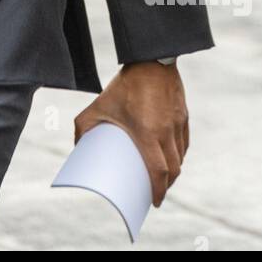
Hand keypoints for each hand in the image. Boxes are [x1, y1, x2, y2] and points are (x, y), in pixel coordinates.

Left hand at [74, 63, 189, 206]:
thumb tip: (77, 146)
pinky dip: (179, 155)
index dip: (158, 190)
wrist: (151, 59)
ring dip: (174, 172)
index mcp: (148, 133)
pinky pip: (184, 143)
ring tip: (163, 179)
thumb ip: (84, 125)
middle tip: (156, 194)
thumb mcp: (100, 104)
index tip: (155, 202)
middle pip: (174, 169)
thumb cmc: (124, 84)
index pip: (159, 171)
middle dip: (167, 186)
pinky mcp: (184, 116)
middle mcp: (167, 131)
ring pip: (181, 157)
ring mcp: (178, 124)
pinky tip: (172, 158)